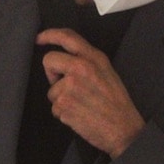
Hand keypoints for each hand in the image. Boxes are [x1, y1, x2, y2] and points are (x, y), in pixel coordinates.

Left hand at [37, 28, 145, 158]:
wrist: (123, 128)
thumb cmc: (117, 103)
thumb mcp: (107, 72)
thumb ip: (88, 60)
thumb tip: (67, 58)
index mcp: (94, 58)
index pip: (67, 37)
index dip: (49, 35)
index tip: (39, 39)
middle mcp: (81, 68)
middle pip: (49, 59)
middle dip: (51, 72)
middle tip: (63, 84)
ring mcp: (70, 86)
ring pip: (51, 89)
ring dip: (61, 99)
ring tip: (80, 104)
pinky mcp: (63, 104)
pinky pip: (54, 107)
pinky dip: (63, 113)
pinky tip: (79, 114)